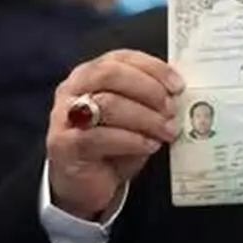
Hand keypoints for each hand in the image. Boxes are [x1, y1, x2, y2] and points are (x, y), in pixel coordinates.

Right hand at [46, 49, 183, 219]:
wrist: (85, 184)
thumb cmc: (112, 146)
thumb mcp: (134, 117)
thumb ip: (149, 101)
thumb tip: (177, 95)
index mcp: (90, 74)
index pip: (121, 58)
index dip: (153, 68)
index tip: (177, 85)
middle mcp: (72, 89)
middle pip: (110, 74)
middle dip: (148, 89)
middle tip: (171, 108)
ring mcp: (64, 116)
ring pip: (107, 104)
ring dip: (145, 118)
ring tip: (166, 131)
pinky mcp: (65, 145)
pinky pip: (100, 137)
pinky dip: (131, 140)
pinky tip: (149, 145)